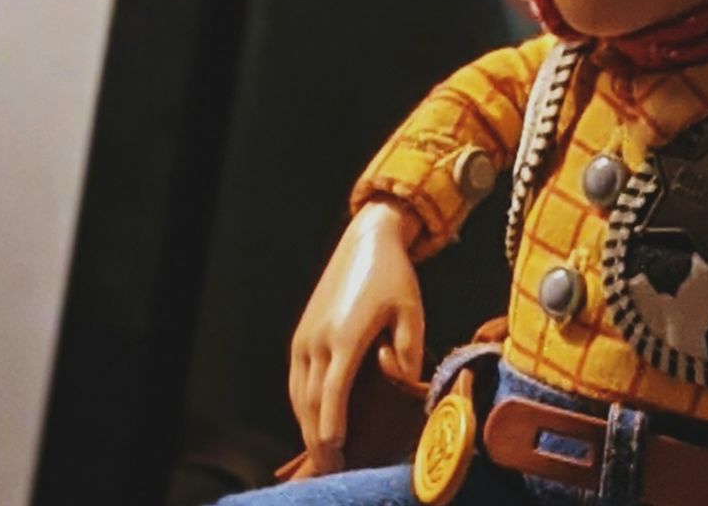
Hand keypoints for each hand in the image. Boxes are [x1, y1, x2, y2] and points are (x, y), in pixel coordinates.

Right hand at [289, 200, 425, 474]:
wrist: (366, 242)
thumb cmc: (395, 277)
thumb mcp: (412, 311)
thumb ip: (408, 351)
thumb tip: (400, 382)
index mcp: (346, 335)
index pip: (334, 391)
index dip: (332, 423)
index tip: (335, 448)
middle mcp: (318, 339)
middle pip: (311, 400)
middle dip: (318, 436)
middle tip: (331, 466)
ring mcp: (305, 337)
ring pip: (298, 392)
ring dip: (306, 424)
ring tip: (321, 454)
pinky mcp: (301, 334)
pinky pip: (295, 378)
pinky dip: (301, 404)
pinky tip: (311, 420)